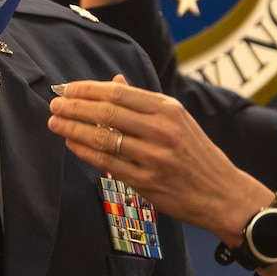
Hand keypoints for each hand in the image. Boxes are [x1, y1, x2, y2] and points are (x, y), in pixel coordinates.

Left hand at [47, 75, 270, 246]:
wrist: (222, 193)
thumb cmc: (196, 154)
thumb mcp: (177, 120)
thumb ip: (143, 102)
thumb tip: (113, 82)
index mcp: (168, 109)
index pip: (118, 94)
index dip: (88, 90)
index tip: (68, 89)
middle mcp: (161, 130)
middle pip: (106, 113)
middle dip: (74, 107)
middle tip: (54, 104)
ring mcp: (153, 157)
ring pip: (102, 138)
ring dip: (73, 129)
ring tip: (55, 123)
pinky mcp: (146, 181)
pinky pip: (106, 163)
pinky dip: (85, 151)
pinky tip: (71, 143)